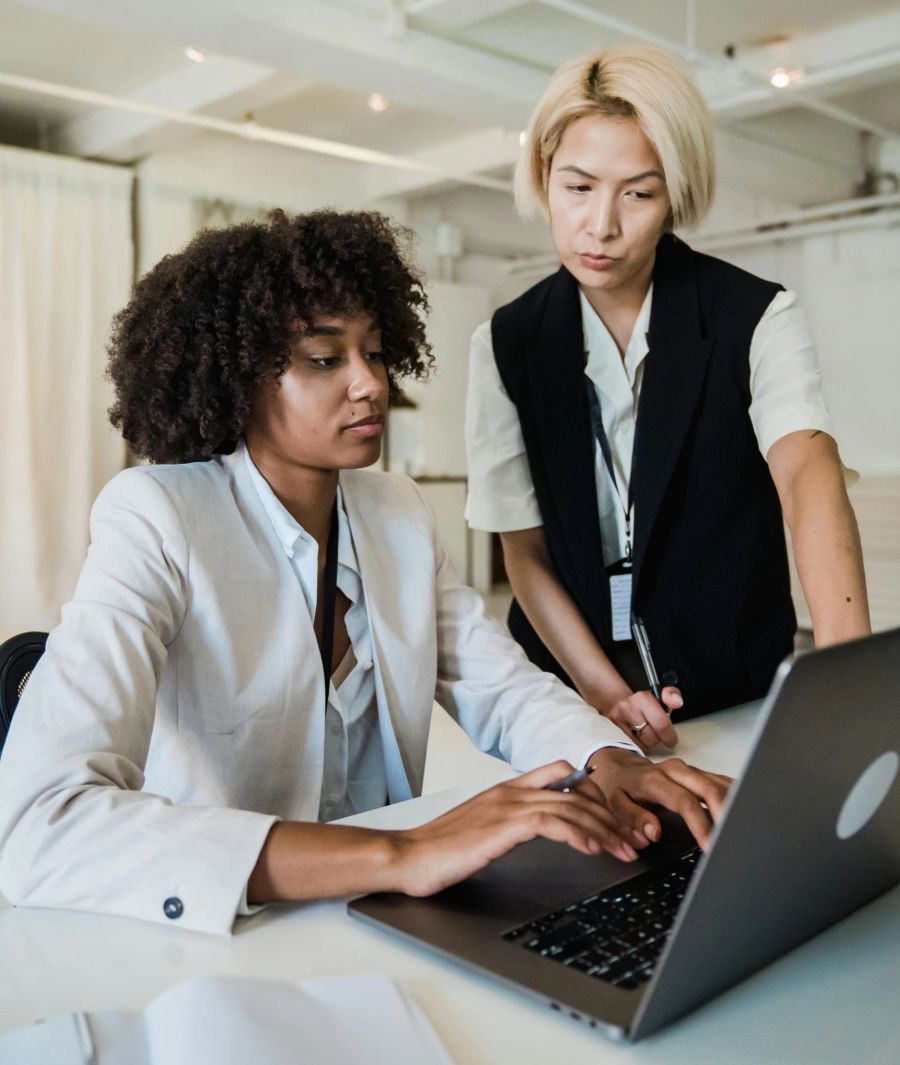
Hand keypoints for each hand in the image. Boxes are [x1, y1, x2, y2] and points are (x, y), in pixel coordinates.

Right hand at [394, 761, 647, 896]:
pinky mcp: (503, 825)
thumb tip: (539, 828)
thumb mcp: (482, 827)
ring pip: (570, 806)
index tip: (613, 815)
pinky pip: (552, 823)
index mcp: (507, 788)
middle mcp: (511, 791)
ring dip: (603, 828)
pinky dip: (578, 833)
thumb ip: (511, 821)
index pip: (560, 772)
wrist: (408, 856)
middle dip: (609, 816)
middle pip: (575, 793)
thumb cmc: (440, 848)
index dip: (592, 790)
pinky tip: (593, 849)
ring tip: (623, 848)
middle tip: (631, 839)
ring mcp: (507, 805)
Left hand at [587, 747, 731, 848]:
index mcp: (655, 780)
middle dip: (725, 815)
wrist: (620, 766)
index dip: (700, 824)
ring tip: (742, 831)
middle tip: (733, 841)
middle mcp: (676, 771)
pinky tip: (743, 813)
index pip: (684, 802)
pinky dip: (735, 797)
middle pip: (709, 788)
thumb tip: (654, 833)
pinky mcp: (699, 773)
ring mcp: (690, 770)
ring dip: (734, 806)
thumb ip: (633, 819)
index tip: (709, 846)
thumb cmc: (619, 788)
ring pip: (720, 784)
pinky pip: (722, 782)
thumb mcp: (615, 804)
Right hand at [603, 686, 681, 751]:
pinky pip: (630, 749)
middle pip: (652, 738)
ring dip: (645, 744)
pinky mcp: (610, 733)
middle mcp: (627, 707)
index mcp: (642, 698)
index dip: (669, 736)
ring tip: (642, 734)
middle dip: (657, 739)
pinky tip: (634, 738)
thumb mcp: (660, 698)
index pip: (662, 724)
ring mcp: (616, 721)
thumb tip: (677, 701)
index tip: (671, 740)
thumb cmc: (642, 707)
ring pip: (641, 746)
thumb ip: (672, 696)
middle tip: (656, 735)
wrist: (618, 706)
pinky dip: (634, 747)